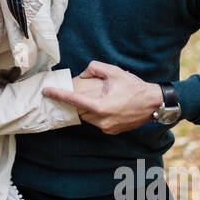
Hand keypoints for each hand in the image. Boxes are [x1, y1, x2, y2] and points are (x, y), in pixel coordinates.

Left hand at [42, 61, 163, 134]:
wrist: (153, 104)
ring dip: (87, 108)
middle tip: (75, 91)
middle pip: (80, 111)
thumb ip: (94, 68)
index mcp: (100, 106)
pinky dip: (96, 114)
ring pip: (88, 117)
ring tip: (96, 97)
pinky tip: (105, 105)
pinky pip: (97, 122)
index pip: (73, 100)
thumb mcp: (114, 72)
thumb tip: (82, 75)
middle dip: (76, 101)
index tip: (46, 92)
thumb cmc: (134, 87)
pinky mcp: (111, 131)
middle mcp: (102, 120)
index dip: (58, 95)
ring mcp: (107, 128)